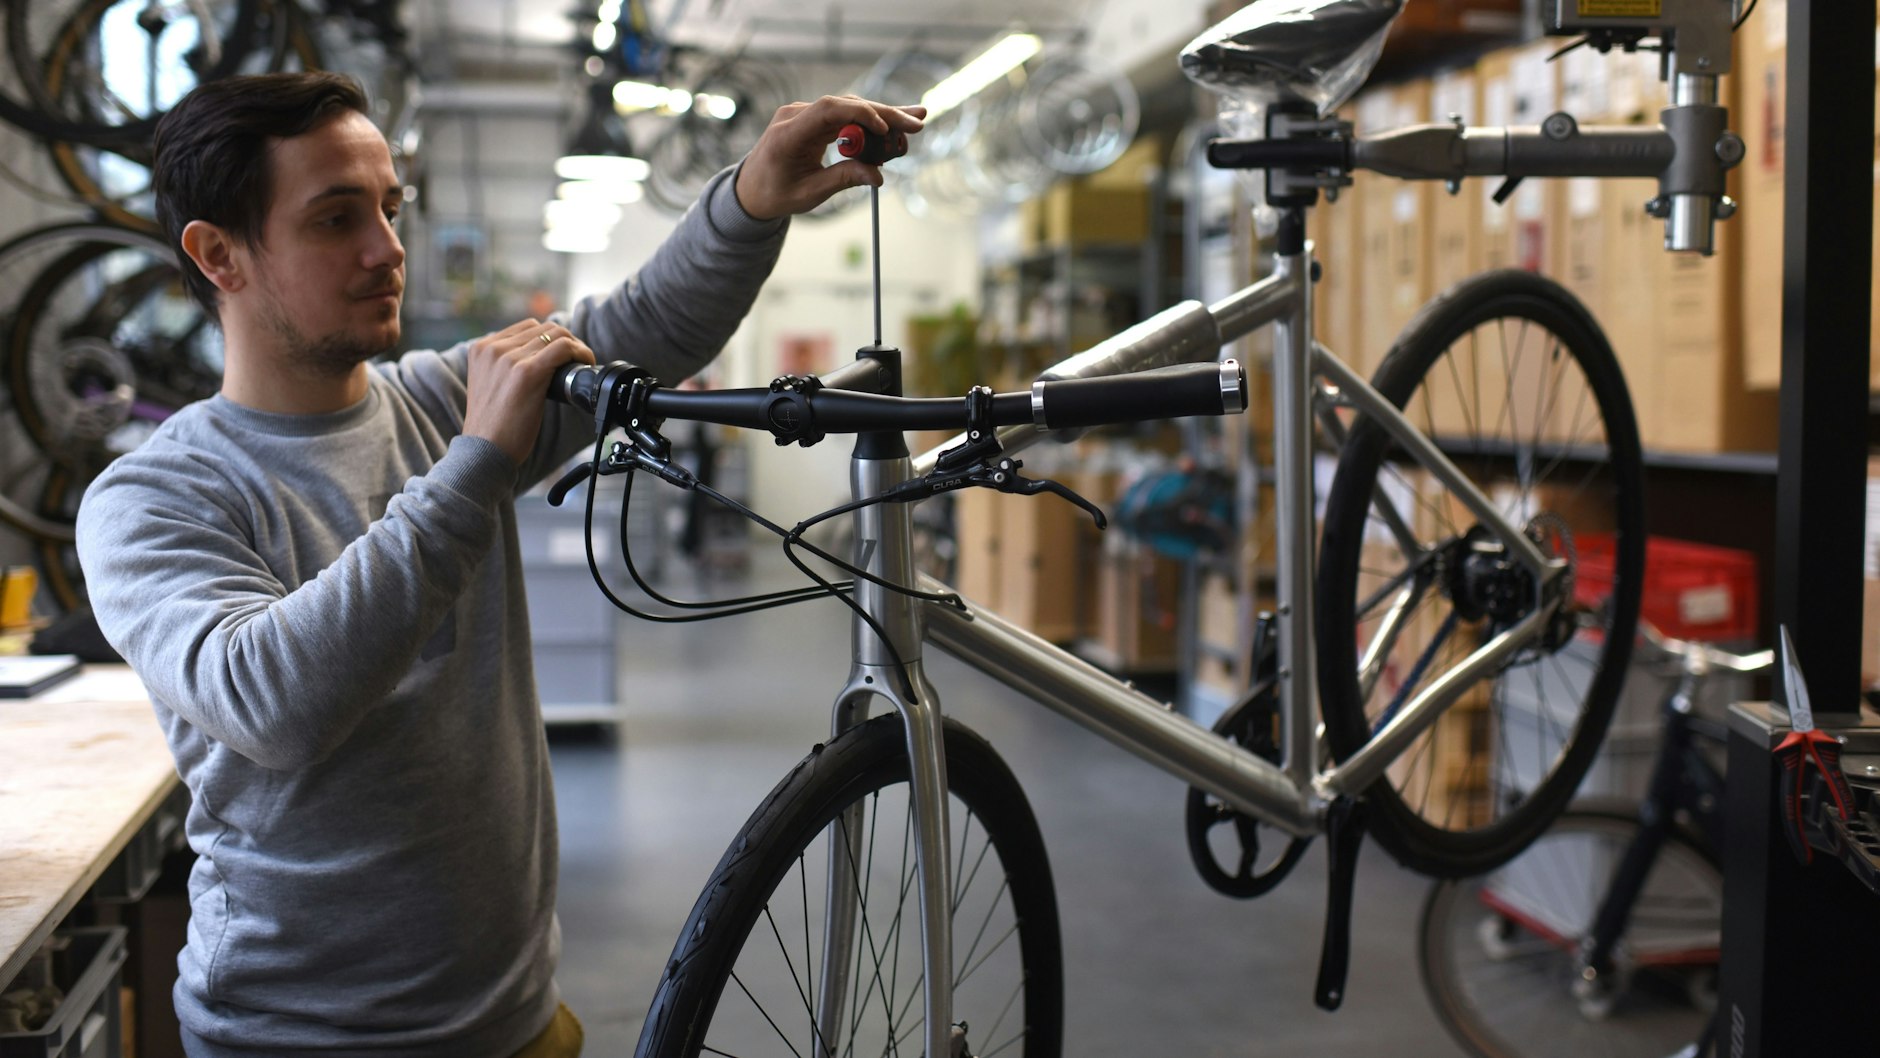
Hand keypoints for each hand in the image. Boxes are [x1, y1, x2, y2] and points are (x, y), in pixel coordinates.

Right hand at [462, 319, 596, 464]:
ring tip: (581, 364)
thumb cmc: (493, 426)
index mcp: (481, 349)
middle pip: (542, 328)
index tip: (562, 356)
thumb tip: (541, 358)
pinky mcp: (527, 372)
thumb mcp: (490, 385)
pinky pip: (563, 347)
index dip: (549, 339)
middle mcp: (492, 348)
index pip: (525, 328)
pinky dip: (580, 352)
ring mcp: (508, 358)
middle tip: (576, 362)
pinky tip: (586, 363)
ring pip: (555, 334)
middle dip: (565, 341)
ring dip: (574, 346)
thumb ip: (505, 367)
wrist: (484, 451)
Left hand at [734, 95, 925, 220]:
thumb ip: (843, 180)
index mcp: (789, 133)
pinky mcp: (812, 119)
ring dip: (882, 115)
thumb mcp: (809, 193)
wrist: (750, 189)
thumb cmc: (775, 194)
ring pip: (849, 108)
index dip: (861, 114)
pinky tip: (894, 122)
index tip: (886, 129)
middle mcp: (796, 116)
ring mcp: (804, 114)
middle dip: (884, 113)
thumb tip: (879, 176)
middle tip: (917, 122)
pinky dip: (868, 121)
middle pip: (846, 105)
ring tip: (915, 122)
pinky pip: (844, 115)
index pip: (829, 110)